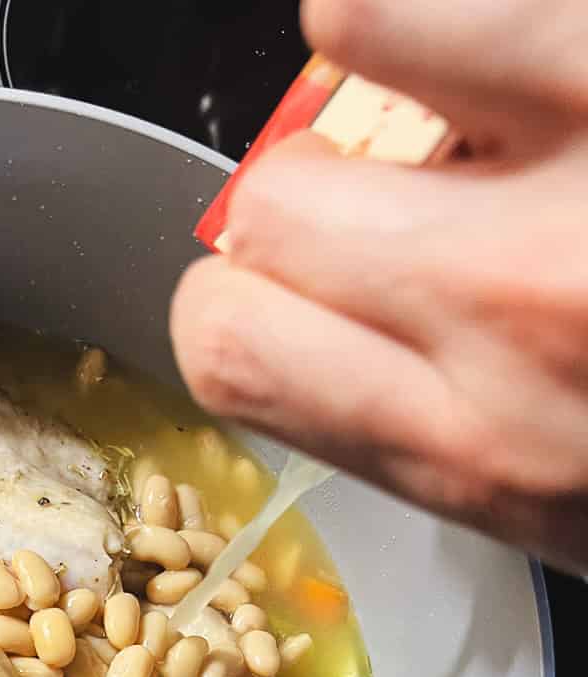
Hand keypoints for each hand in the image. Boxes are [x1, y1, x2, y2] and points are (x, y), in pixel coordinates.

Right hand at [169, 0, 587, 572]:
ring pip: (342, 53)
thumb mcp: (566, 517)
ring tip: (454, 101)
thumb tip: (346, 340)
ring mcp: (579, 181)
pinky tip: (486, 55)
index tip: (291, 300)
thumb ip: (442, 436)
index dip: (245, 304)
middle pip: (268, 212)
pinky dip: (413, 14)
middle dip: (307, 201)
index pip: (233, 347)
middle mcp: (508, 315)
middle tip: (394, 209)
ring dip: (371, 65)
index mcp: (475, 451)